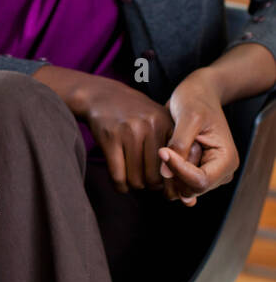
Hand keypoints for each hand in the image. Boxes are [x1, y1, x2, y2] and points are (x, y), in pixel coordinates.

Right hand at [81, 76, 177, 192]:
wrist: (101, 96)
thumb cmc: (133, 114)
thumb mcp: (157, 121)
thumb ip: (172, 146)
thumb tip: (180, 184)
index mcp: (166, 123)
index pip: (175, 165)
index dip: (170, 182)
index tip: (163, 186)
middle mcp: (151, 126)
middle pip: (155, 177)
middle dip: (149, 186)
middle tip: (144, 182)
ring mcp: (130, 132)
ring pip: (136, 179)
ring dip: (133, 186)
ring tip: (131, 180)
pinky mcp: (110, 138)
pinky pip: (118, 176)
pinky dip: (119, 186)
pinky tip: (120, 182)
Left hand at [160, 71, 238, 205]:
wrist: (199, 93)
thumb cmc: (196, 99)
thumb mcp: (189, 117)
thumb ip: (179, 145)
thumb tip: (166, 175)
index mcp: (226, 160)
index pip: (200, 182)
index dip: (178, 171)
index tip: (162, 151)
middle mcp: (220, 172)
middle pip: (190, 189)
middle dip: (174, 172)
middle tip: (169, 144)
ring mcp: (208, 174)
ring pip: (181, 189)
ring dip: (169, 171)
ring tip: (172, 145)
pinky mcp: (195, 173)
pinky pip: (176, 183)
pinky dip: (167, 171)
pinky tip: (166, 153)